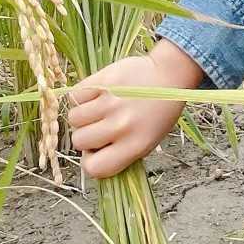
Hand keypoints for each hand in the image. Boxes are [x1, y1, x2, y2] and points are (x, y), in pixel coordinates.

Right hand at [67, 41, 203, 177]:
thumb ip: (119, 153)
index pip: (94, 168)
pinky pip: (75, 95)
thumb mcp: (147, 141)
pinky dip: (82, 96)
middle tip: (100, 126)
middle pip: (78, 141)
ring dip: (83, 116)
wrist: (169, 75)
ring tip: (99, 109)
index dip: (90, 161)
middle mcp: (121, 125)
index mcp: (135, 145)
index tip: (96, 151)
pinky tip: (97, 95)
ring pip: (73, 118)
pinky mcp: (104, 81)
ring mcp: (111, 102)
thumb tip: (88, 157)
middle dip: (85, 135)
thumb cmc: (158, 112)